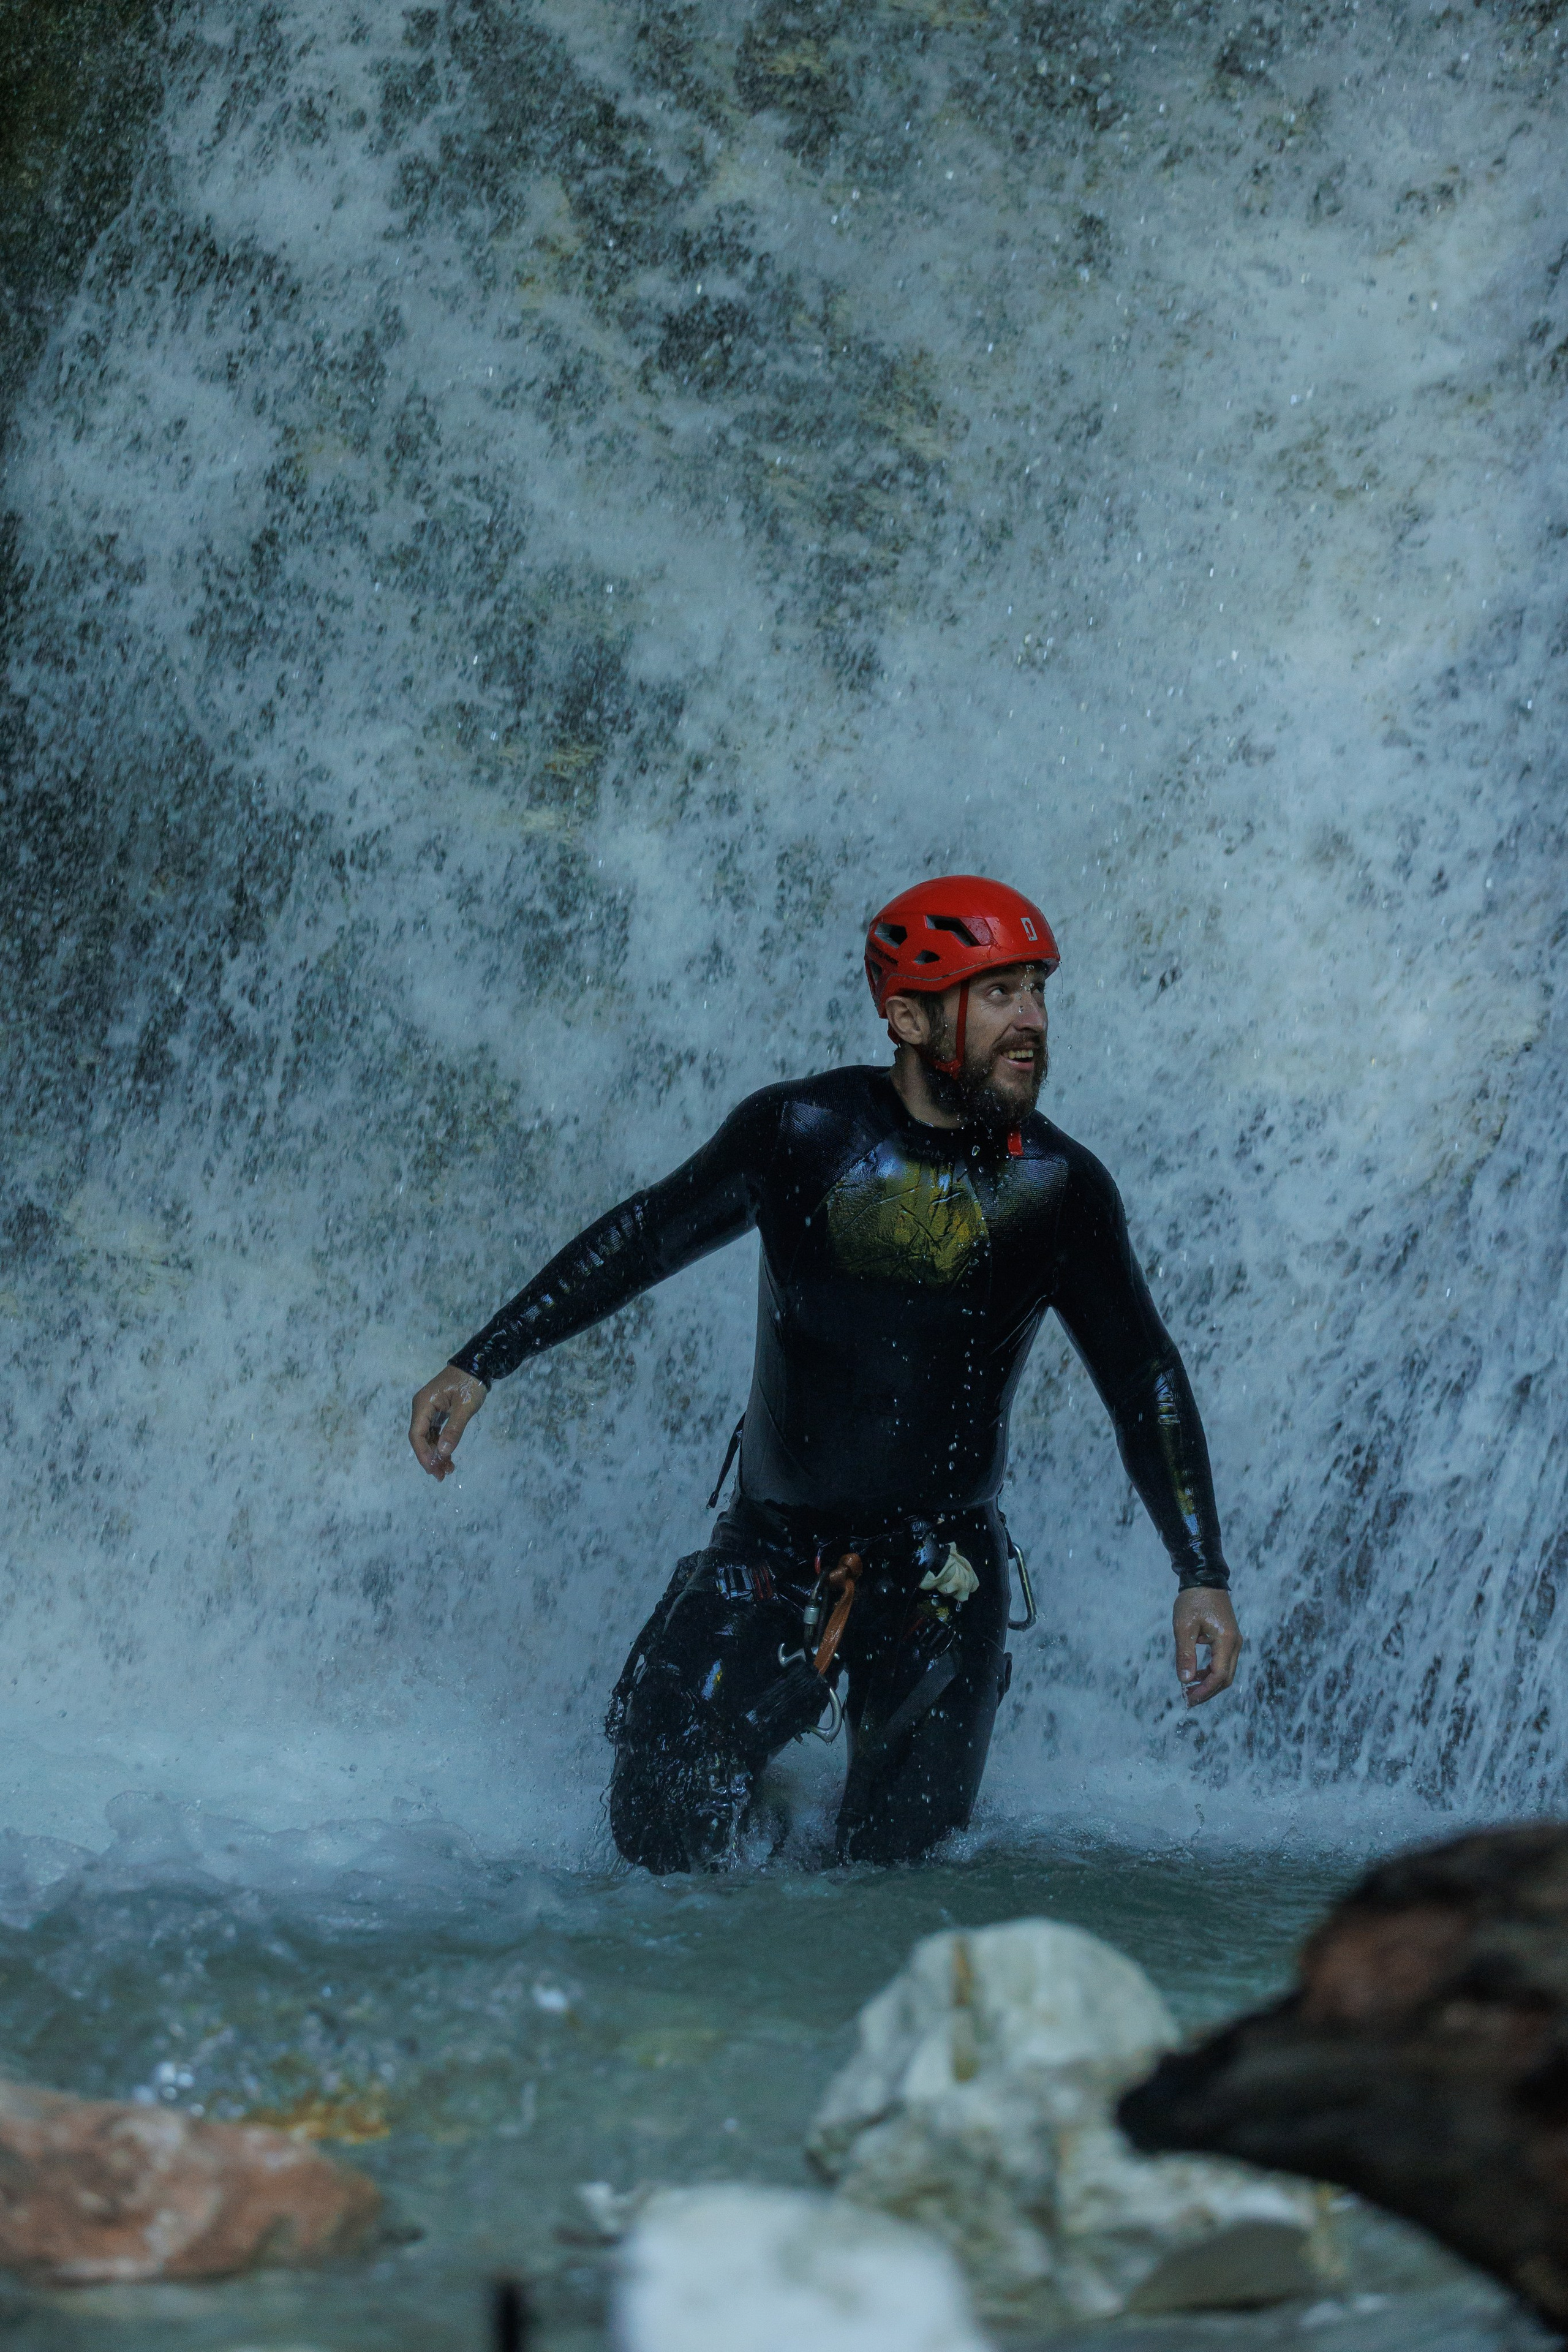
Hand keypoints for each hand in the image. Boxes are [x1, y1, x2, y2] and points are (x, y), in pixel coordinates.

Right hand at [409, 1366, 486, 1478]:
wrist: (477, 1365)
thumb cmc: (471, 1384)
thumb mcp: (465, 1407)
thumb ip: (454, 1430)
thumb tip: (442, 1452)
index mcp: (423, 1404)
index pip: (416, 1434)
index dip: (423, 1454)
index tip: (433, 1469)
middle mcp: (422, 1407)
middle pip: (420, 1438)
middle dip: (430, 1457)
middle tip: (442, 1475)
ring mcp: (429, 1409)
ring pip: (427, 1437)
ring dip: (436, 1453)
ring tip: (447, 1470)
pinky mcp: (437, 1411)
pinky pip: (435, 1432)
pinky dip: (440, 1444)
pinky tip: (448, 1458)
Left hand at [1173, 1586, 1240, 1706]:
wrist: (1204, 1578)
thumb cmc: (1193, 1600)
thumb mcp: (1184, 1627)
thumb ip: (1185, 1654)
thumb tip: (1185, 1680)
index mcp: (1226, 1640)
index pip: (1219, 1675)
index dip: (1205, 1691)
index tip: (1188, 1699)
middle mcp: (1235, 1643)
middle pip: (1226, 1678)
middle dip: (1208, 1691)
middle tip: (1188, 1699)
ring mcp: (1234, 1641)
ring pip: (1226, 1671)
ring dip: (1209, 1683)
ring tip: (1189, 1689)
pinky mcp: (1229, 1638)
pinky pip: (1223, 1662)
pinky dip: (1211, 1672)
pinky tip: (1196, 1674)